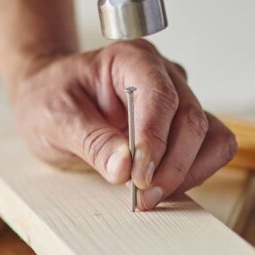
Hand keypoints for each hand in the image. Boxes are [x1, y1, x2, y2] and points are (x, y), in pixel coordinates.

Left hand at [10, 40, 236, 210]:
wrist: (45, 98)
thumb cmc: (47, 98)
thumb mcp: (54, 119)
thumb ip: (90, 140)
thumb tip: (124, 166)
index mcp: (129, 59)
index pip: (160, 96)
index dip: (155, 139)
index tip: (138, 175)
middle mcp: (161, 74)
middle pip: (191, 119)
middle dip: (171, 164)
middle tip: (142, 196)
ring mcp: (176, 98)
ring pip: (209, 135)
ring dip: (187, 171)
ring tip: (150, 193)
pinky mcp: (180, 124)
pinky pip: (210, 148)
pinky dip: (194, 171)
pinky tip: (163, 185)